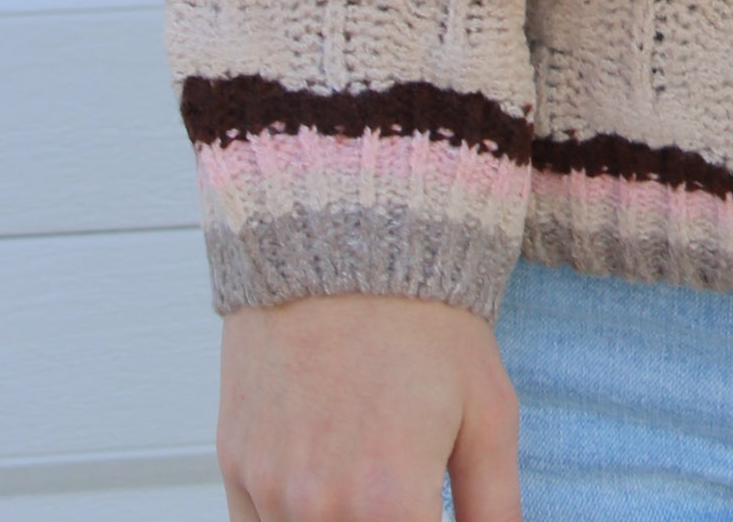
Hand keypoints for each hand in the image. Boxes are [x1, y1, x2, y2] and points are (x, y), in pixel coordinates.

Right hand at [219, 295, 516, 521]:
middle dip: (389, 521)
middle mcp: (320, 509)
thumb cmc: (427, 320)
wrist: (347, 239)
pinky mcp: (236, 467)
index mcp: (390, 503)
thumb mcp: (489, 410)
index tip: (433, 510)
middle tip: (407, 493)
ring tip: (370, 473)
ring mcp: (270, 491)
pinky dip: (293, 518)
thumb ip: (496, 505)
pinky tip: (328, 483)